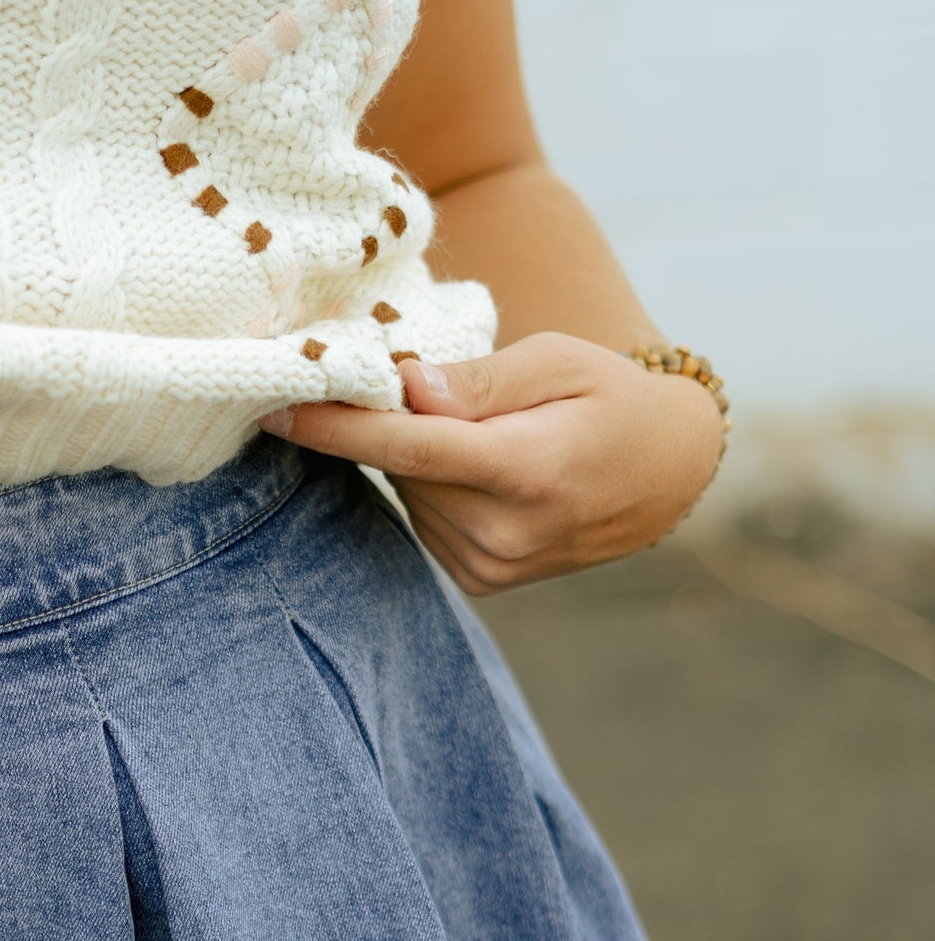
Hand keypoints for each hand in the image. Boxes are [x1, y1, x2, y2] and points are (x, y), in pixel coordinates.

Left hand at [262, 333, 725, 594]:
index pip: (410, 449)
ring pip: (412, 494)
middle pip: (405, 467)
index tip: (273, 409)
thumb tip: (408, 386)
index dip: (337, 428)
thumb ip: (481, 379)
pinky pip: (428, 519)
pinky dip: (437, 487)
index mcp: (528, 470)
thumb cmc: (612, 398)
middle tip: (439, 386)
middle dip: (400, 422)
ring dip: (424, 457)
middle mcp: (506, 531)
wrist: (667, 474)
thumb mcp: (560, 359)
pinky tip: (486, 471)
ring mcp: (494, 566)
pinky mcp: (484, 581)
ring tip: (489, 433)